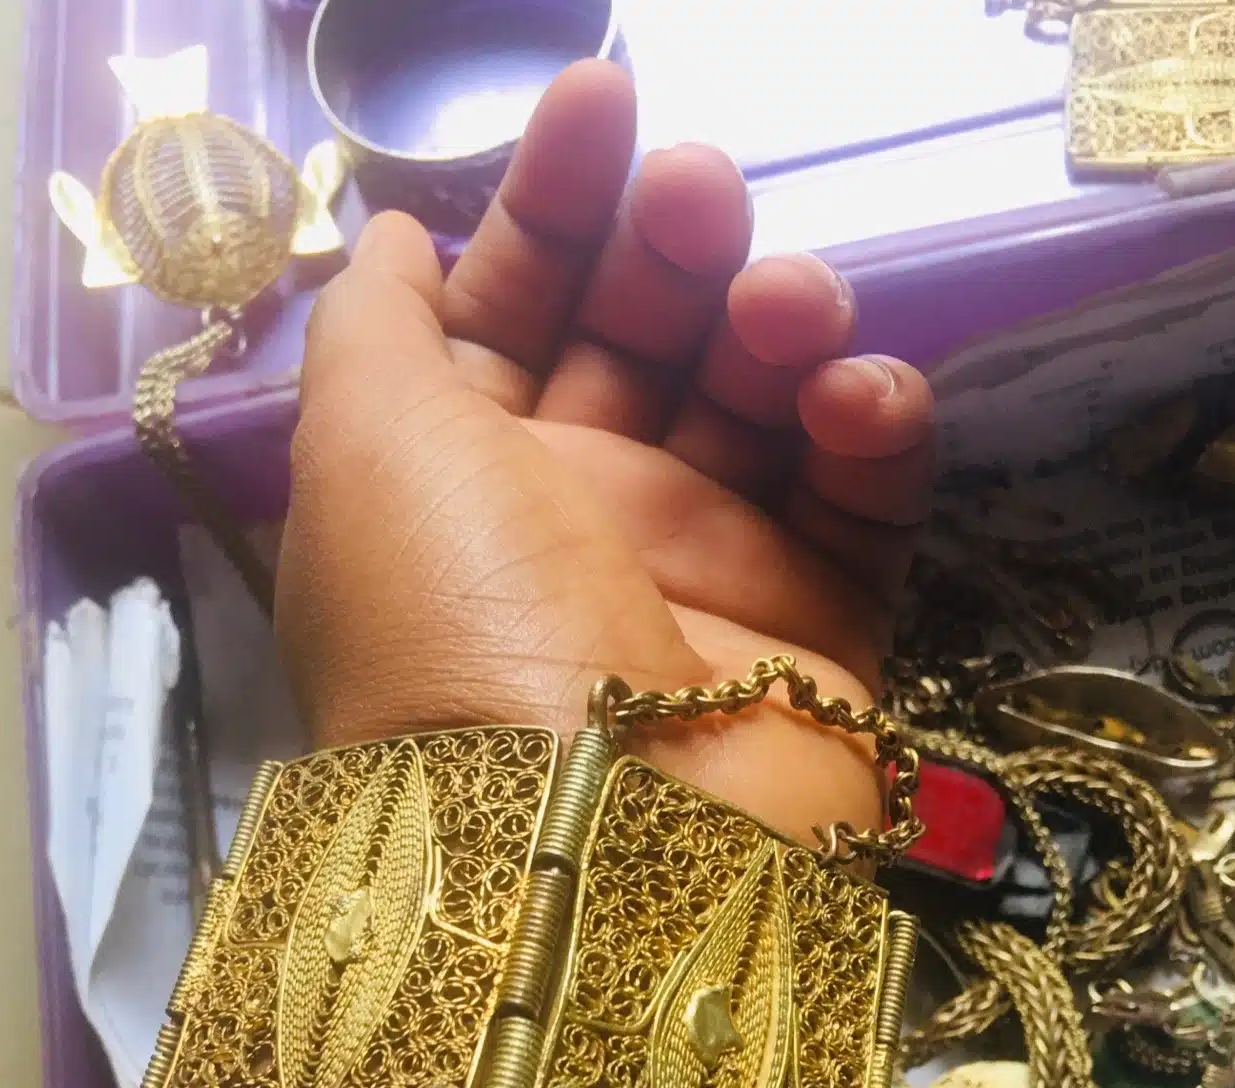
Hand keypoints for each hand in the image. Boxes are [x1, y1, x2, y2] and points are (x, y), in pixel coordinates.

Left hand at [277, 60, 933, 844]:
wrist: (589, 837)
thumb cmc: (454, 619)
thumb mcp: (363, 444)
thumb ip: (375, 325)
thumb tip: (388, 237)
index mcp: (461, 481)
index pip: (514, 314)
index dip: (549, 207)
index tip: (603, 104)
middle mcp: (580, 526)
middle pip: (644, 345)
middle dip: (671, 250)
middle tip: (699, 193)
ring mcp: (703, 583)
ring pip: (761, 407)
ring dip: (779, 327)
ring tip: (786, 308)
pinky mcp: (817, 637)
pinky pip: (862, 504)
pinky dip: (871, 433)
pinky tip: (854, 399)